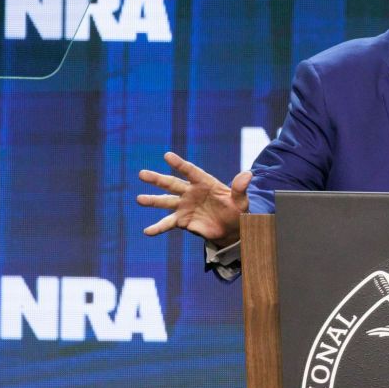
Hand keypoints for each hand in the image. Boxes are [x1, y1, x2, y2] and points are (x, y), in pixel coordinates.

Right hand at [136, 151, 251, 247]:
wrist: (232, 228)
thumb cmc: (237, 210)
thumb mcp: (241, 200)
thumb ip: (240, 188)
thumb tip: (248, 174)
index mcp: (205, 183)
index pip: (191, 171)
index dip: (179, 164)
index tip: (167, 156)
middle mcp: (191, 192)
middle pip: (172, 184)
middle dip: (157, 179)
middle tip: (142, 174)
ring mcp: (184, 206)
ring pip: (166, 202)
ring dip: (152, 201)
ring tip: (139, 199)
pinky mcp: (182, 220)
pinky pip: (168, 223)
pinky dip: (158, 227)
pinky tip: (147, 231)